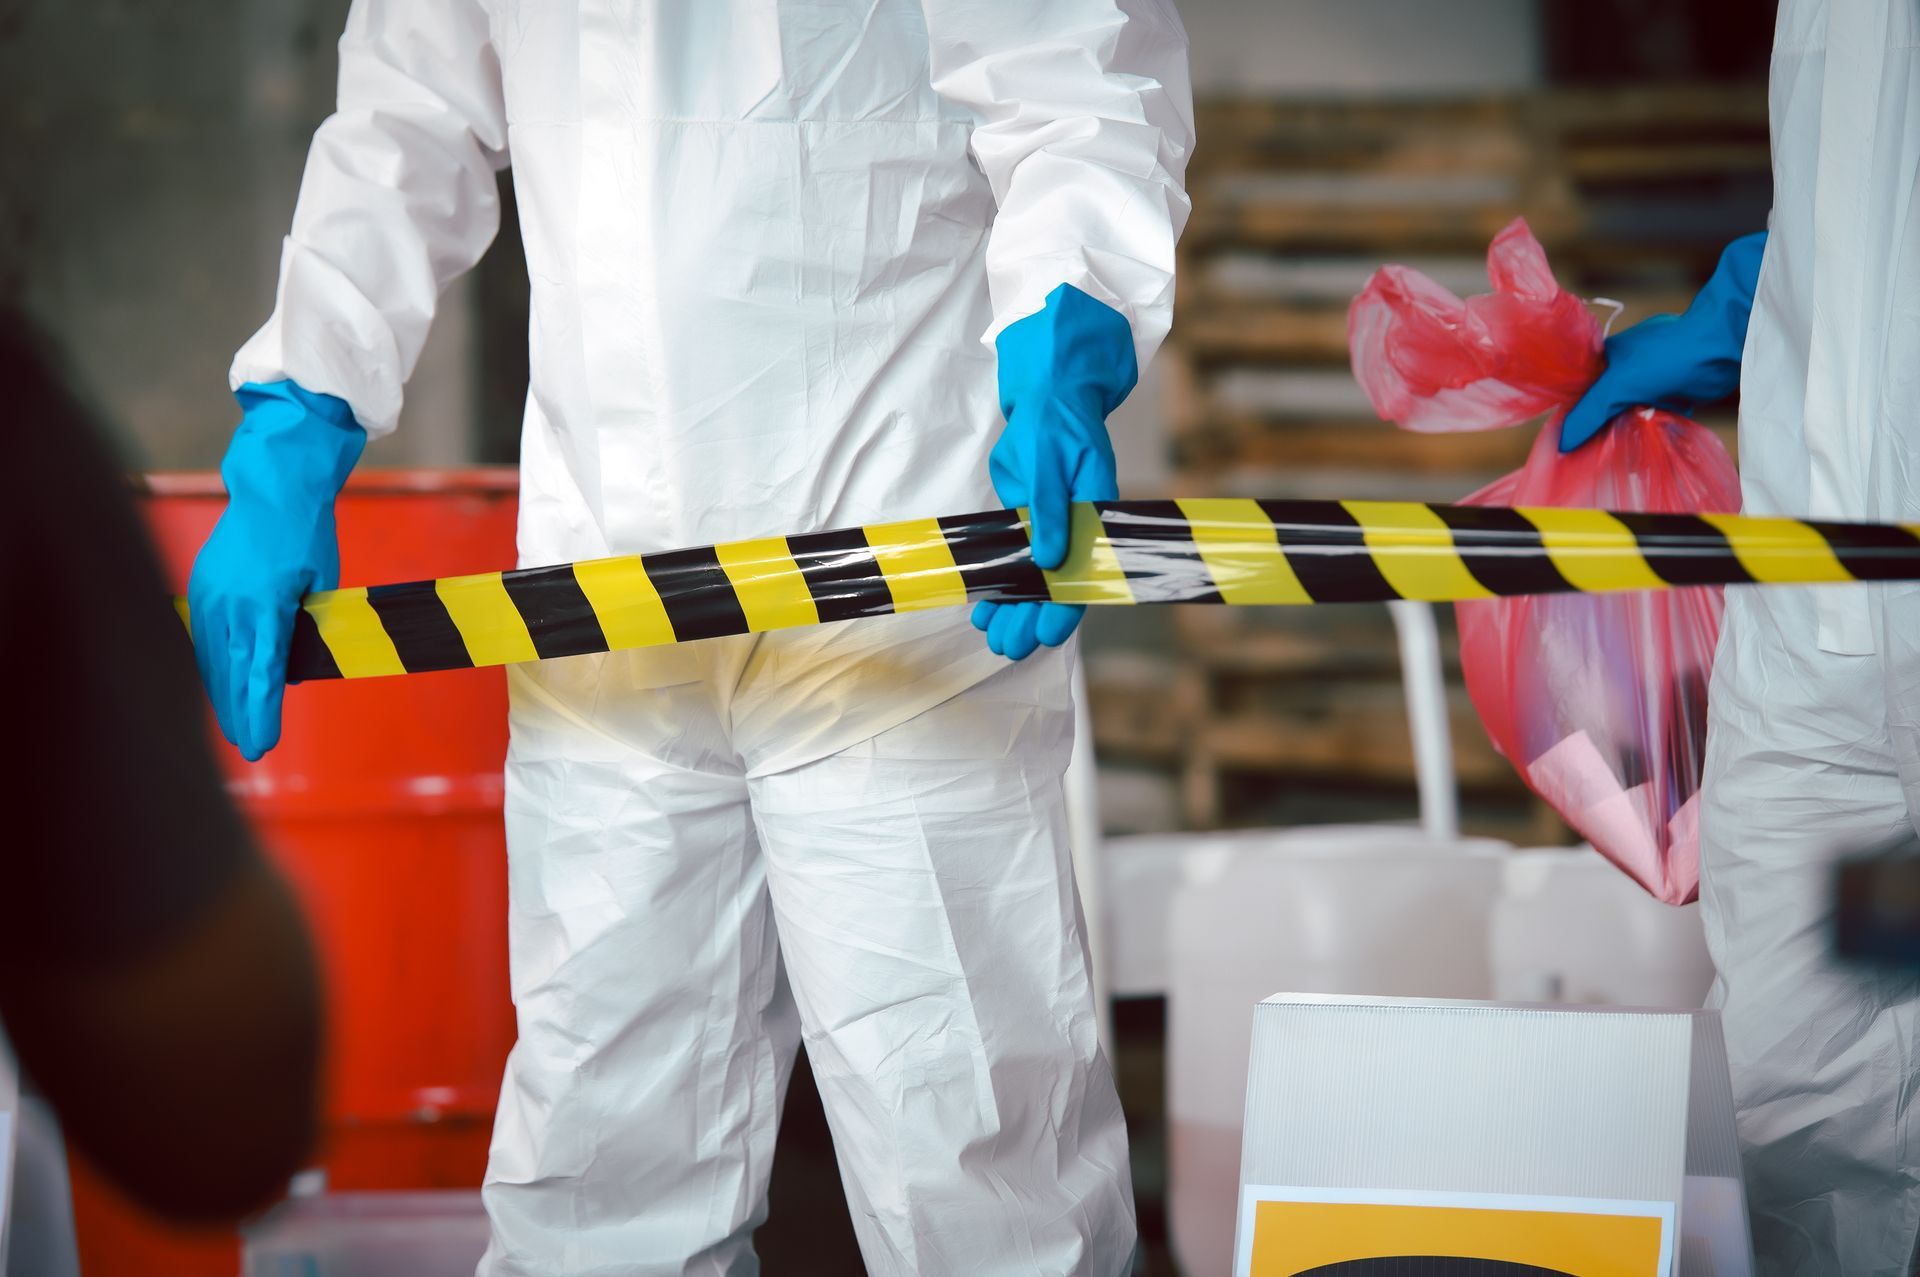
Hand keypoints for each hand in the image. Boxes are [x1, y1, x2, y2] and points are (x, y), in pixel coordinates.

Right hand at [188, 381, 363, 759]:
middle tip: (251, 751)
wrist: (272, 489)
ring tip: (233, 730)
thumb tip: (291, 675)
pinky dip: (209, 667)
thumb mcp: (321, 585)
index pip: (262, 671)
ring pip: (211, 659)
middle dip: (240, 714)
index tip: (263, 742)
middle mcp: (230, 604)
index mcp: (265, 604)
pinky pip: (201, 638)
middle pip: (231, 673)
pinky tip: (216, 690)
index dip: (261, 710)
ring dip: (221, 696)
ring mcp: (209, 595)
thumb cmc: (306, 535)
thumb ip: (307, 630)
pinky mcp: (199, 587)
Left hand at [973, 284, 1135, 659]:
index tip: (1046, 634)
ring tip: (992, 637)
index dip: (1065, 608)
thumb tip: (1048, 560)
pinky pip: (1014, 561)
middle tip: (1009, 647)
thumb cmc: (1057, 422)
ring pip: (1033, 580)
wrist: (1047, 396)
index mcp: (1092, 515)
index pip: (1084, 573)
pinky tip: (983, 610)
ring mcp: (1050, 527)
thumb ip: (1048, 510)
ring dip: (1013, 609)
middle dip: (1031, 619)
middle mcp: (1075, 528)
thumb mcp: (1052, 461)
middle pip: (1056, 586)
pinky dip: (999, 584)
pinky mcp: (1026, 521)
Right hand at [1560, 231, 1765, 450]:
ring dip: (1627, 434)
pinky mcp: (1672, 394)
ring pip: (1629, 415)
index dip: (1573, 420)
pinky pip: (1653, 419)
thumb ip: (1589, 413)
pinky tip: (1646, 449)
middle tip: (1590, 458)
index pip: (1580, 395)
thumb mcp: (1619, 385)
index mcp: (1605, 360)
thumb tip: (1562, 445)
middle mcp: (1624, 370)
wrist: (1724, 346)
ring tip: (1618, 458)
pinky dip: (1650, 433)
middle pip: (1603, 408)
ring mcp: (1649, 382)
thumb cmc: (1668, 356)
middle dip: (1600, 431)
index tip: (1568, 447)